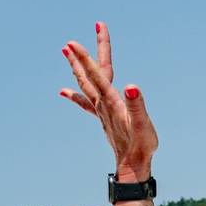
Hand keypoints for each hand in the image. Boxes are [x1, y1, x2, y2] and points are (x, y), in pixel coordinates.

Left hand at [59, 22, 156, 180]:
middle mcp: (102, 103)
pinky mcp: (103, 116)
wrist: (132, 166)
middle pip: (91, 74)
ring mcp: (101, 110)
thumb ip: (136, 105)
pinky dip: (74, 95)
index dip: (85, 58)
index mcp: (111, 101)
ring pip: (85, 83)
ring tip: (66, 51)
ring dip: (77, 66)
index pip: (96, 74)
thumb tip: (132, 87)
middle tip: (71, 39)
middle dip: (83, 55)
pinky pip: (85, 102)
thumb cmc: (140, 145)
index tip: (72, 43)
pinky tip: (63, 91)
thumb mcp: (143, 124)